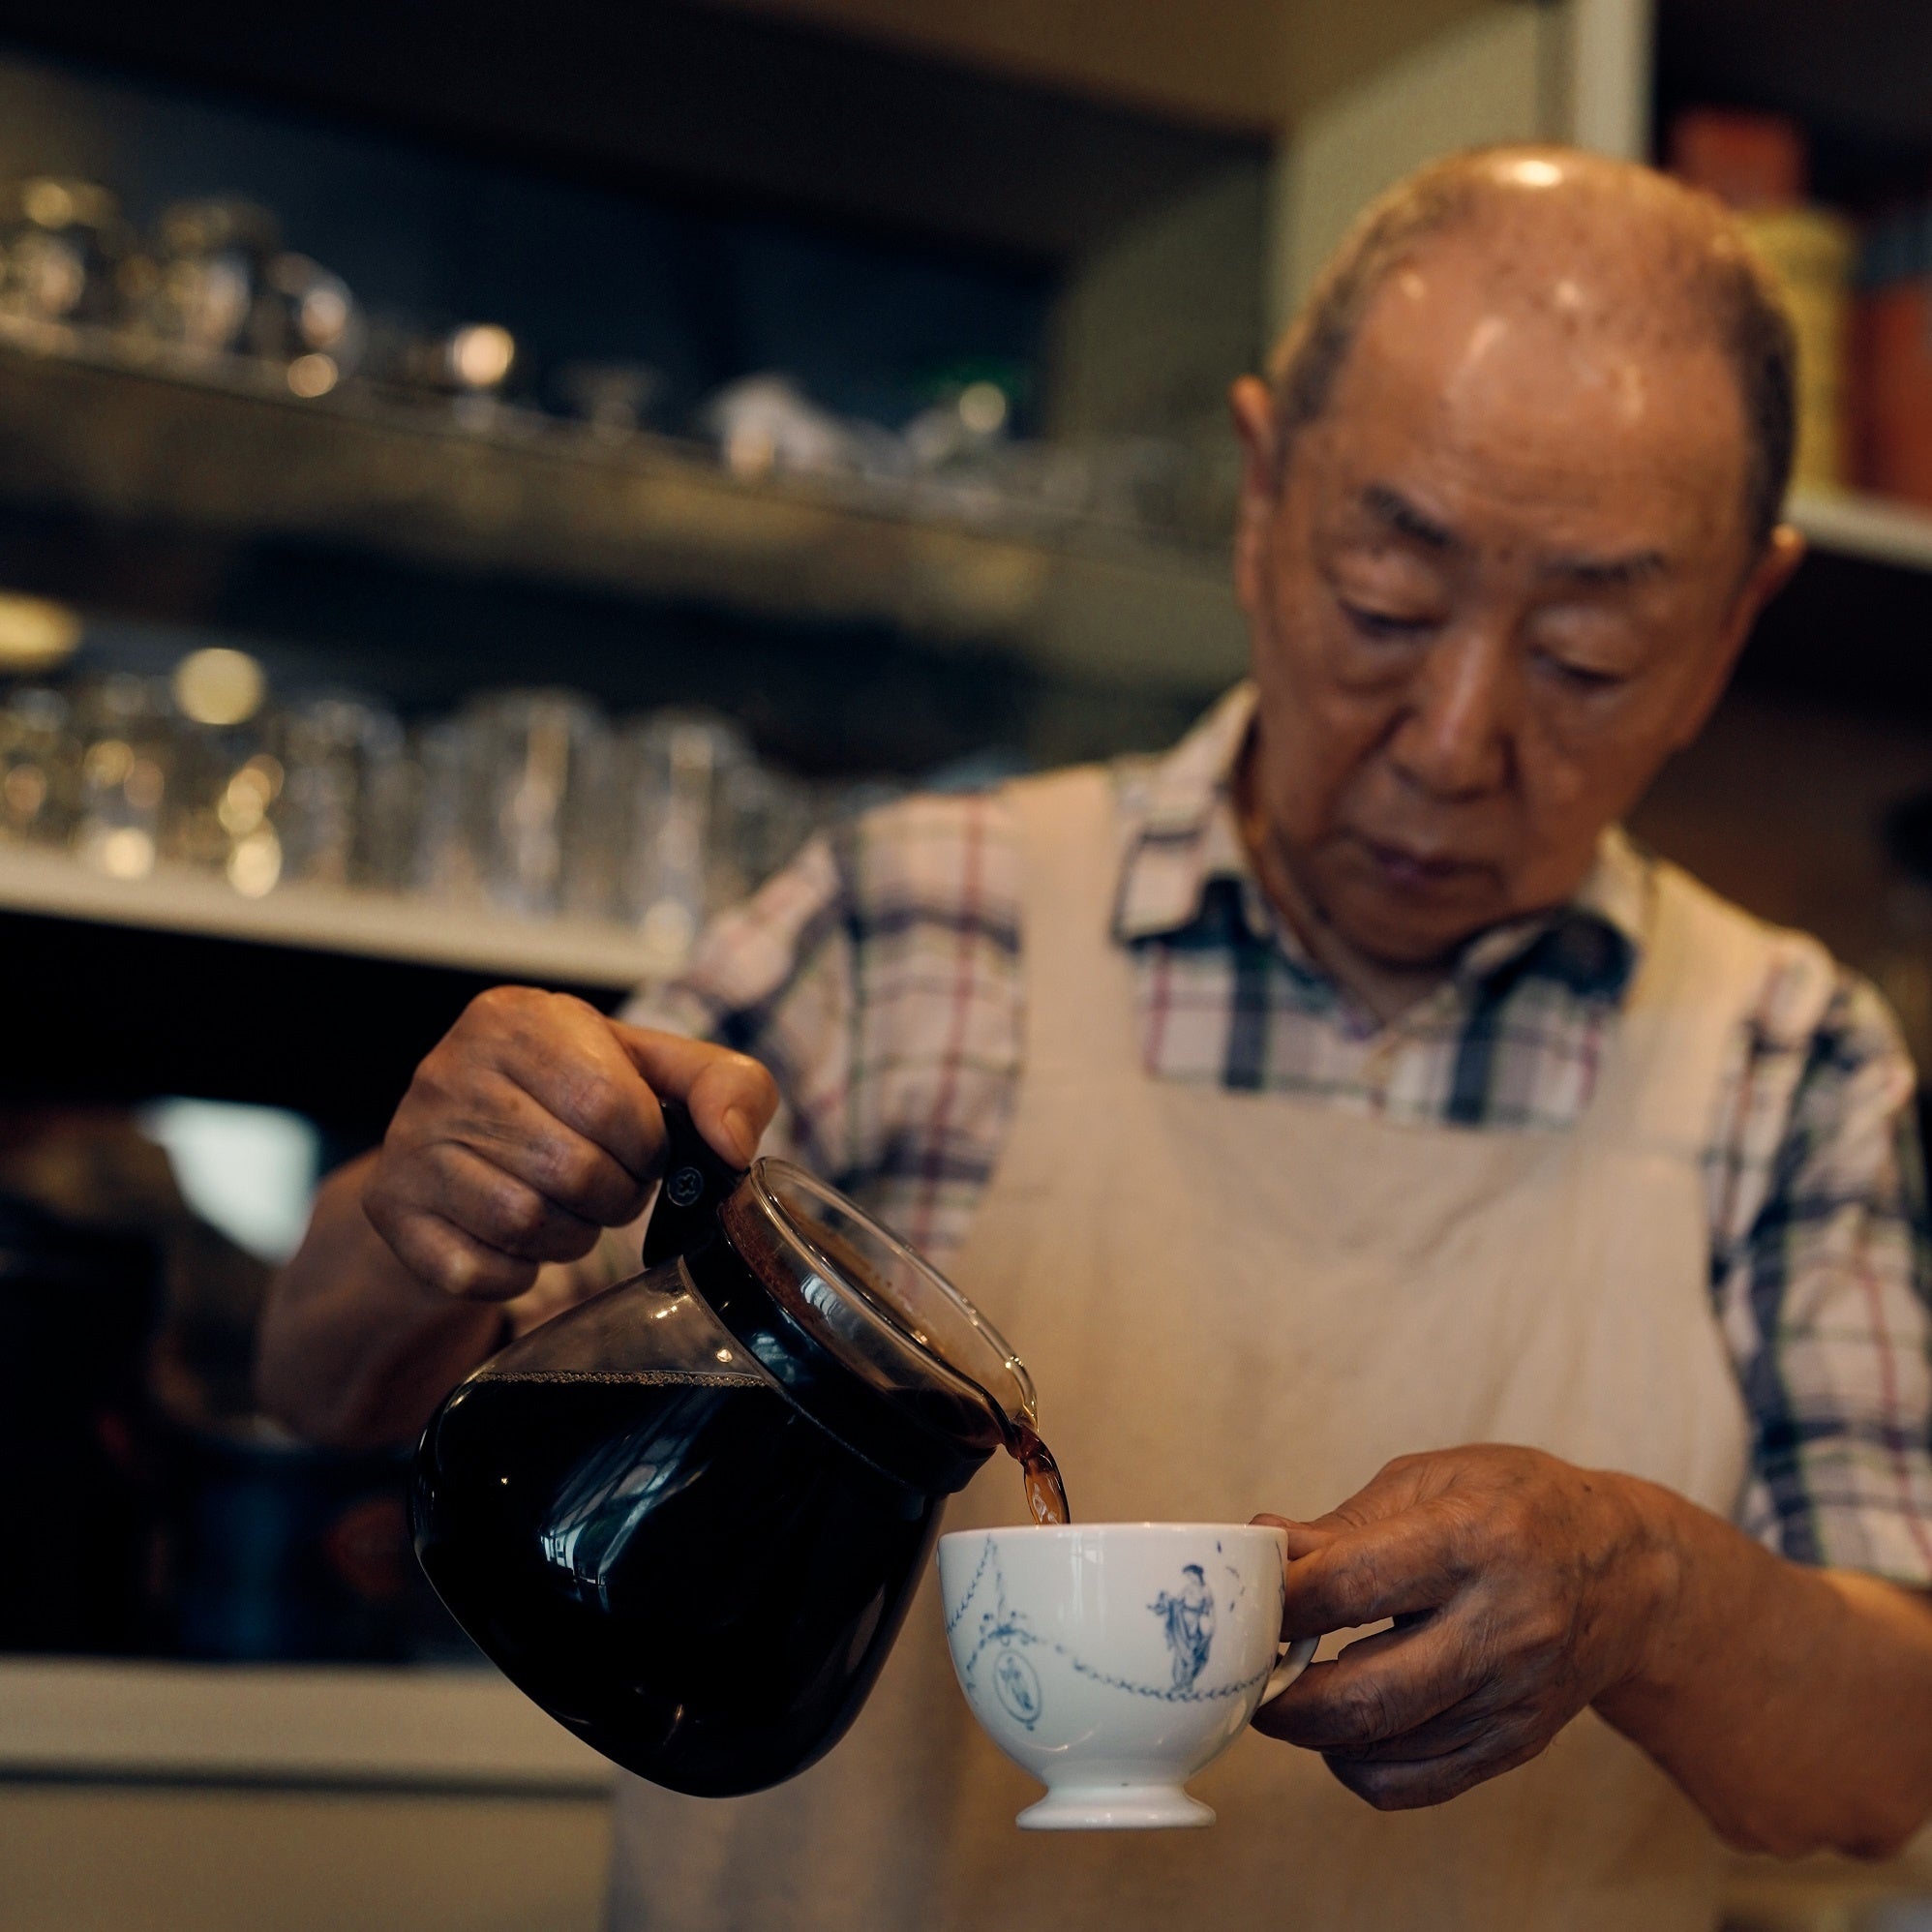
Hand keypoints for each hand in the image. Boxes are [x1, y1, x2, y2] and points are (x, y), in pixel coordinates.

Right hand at [362, 986, 779, 1302]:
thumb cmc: (575, 1100)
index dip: (646, 1147)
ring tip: (572, 1212)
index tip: (643, 1150)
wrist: (462, 1145)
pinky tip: (522, 1243)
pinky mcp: (390, 1207)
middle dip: (615, 1196)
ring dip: (571, 1237)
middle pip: (569, 1168)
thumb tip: (731, 1144)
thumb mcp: (655, 1071)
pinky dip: (517, 1273)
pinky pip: (474, 1269)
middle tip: (610, 1189)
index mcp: (518, 1017)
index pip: (608, 1102)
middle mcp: (448, 1069)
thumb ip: (724, 1085)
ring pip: (522, 1221)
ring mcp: (410, 1139)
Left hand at [1251, 1444, 1675, 1809]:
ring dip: (1312, 1729)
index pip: (1350, 1587)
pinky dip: (1358, 1765)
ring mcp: (1514, 1698)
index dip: (1280, 1599)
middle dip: (1281, 1694)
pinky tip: (1346, 1723)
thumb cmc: (1517, 1506)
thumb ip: (1342, 1524)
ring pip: (1382, 1749)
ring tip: (1291, 1687)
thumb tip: (1258, 1542)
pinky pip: (1414, 1783)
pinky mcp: (1517, 1745)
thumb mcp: (1432, 1480)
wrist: (1627, 1571)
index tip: (1247, 1598)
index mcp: (1475, 1540)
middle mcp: (1504, 1627)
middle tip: (1249, 1668)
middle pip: (1364, 1695)